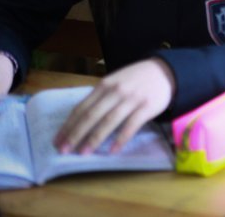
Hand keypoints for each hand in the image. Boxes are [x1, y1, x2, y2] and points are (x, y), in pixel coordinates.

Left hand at [55, 58, 174, 153]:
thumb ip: (100, 96)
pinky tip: (112, 151)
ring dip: (94, 138)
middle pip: (91, 115)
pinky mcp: (146, 107)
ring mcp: (131, 99)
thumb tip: (80, 119)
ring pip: (108, 121)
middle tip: (64, 150)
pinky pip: (131, 126)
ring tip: (83, 153)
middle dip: (75, 134)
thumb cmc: (137, 79)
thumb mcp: (115, 81)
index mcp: (105, 85)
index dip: (68, 125)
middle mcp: (116, 91)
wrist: (166, 71)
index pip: (81, 107)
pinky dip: (120, 139)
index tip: (57, 140)